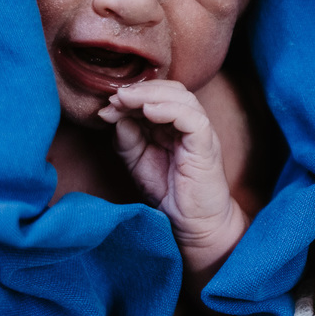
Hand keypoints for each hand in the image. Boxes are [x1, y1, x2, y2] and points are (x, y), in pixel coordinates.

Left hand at [99, 80, 247, 273]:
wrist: (194, 225)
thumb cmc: (171, 195)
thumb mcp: (138, 164)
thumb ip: (128, 141)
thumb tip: (116, 117)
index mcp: (173, 126)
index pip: (156, 96)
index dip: (131, 97)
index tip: (107, 106)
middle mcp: (189, 124)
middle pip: (170, 90)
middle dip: (139, 90)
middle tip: (114, 99)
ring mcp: (200, 133)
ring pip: (181, 97)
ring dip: (150, 95)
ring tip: (126, 101)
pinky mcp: (207, 145)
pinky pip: (192, 118)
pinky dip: (169, 109)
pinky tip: (148, 112)